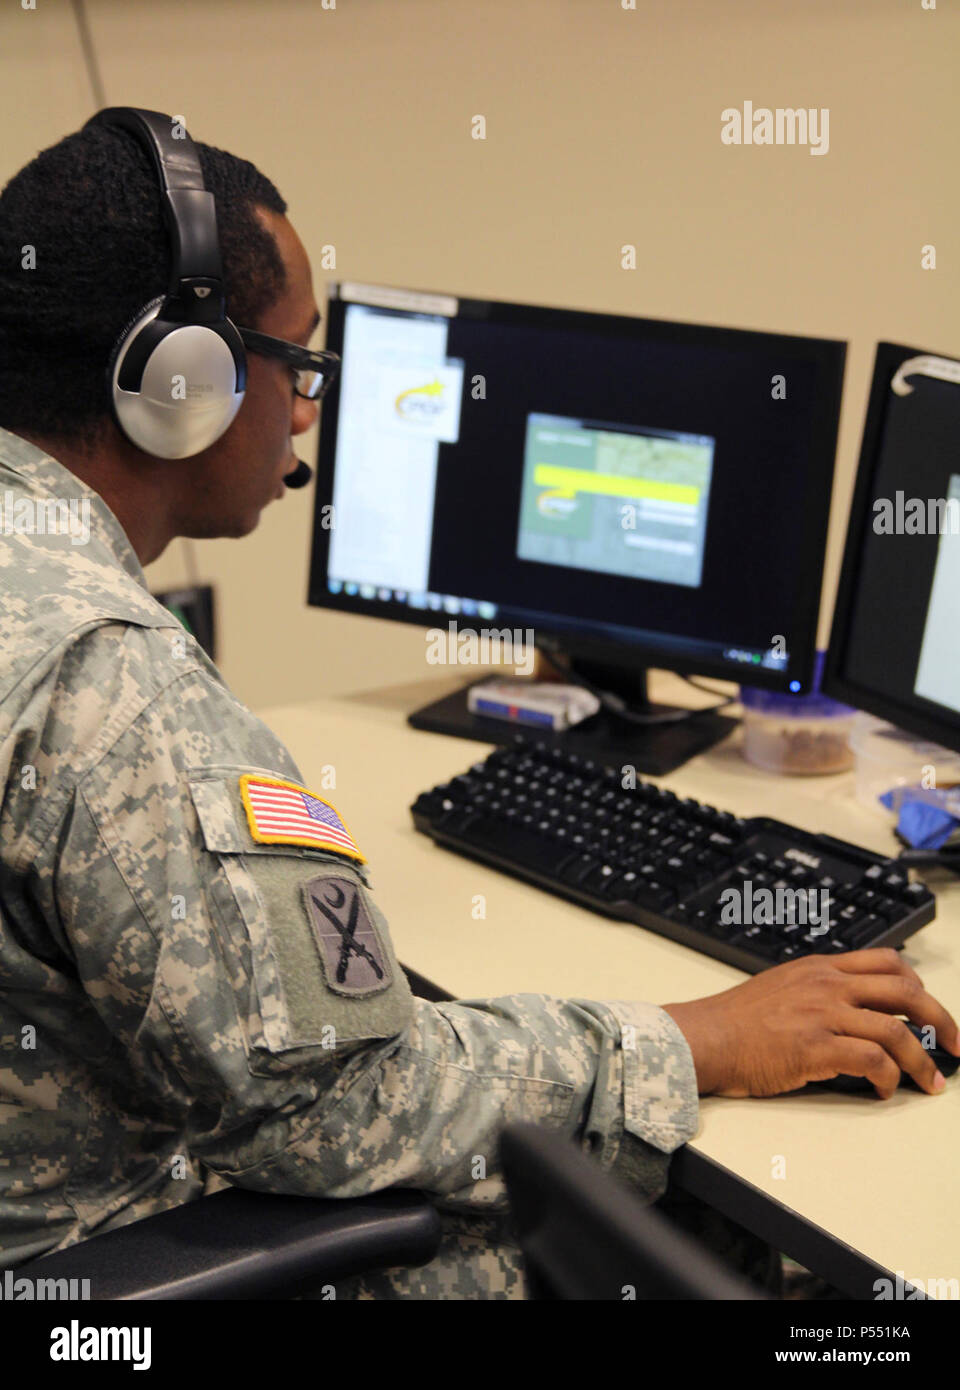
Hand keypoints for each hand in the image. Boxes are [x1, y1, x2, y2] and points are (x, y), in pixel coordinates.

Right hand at [662, 948, 959, 1098]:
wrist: (705, 1036)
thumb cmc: (736, 1020)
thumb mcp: (782, 986)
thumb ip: (819, 990)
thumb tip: (855, 1010)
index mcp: (820, 967)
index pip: (887, 962)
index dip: (920, 986)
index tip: (931, 1009)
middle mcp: (827, 985)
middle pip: (905, 991)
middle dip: (941, 1019)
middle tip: (956, 1043)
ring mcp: (822, 1014)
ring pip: (896, 1030)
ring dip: (922, 1060)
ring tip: (930, 1081)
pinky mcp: (815, 1048)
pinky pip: (872, 1062)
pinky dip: (889, 1079)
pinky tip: (886, 1090)